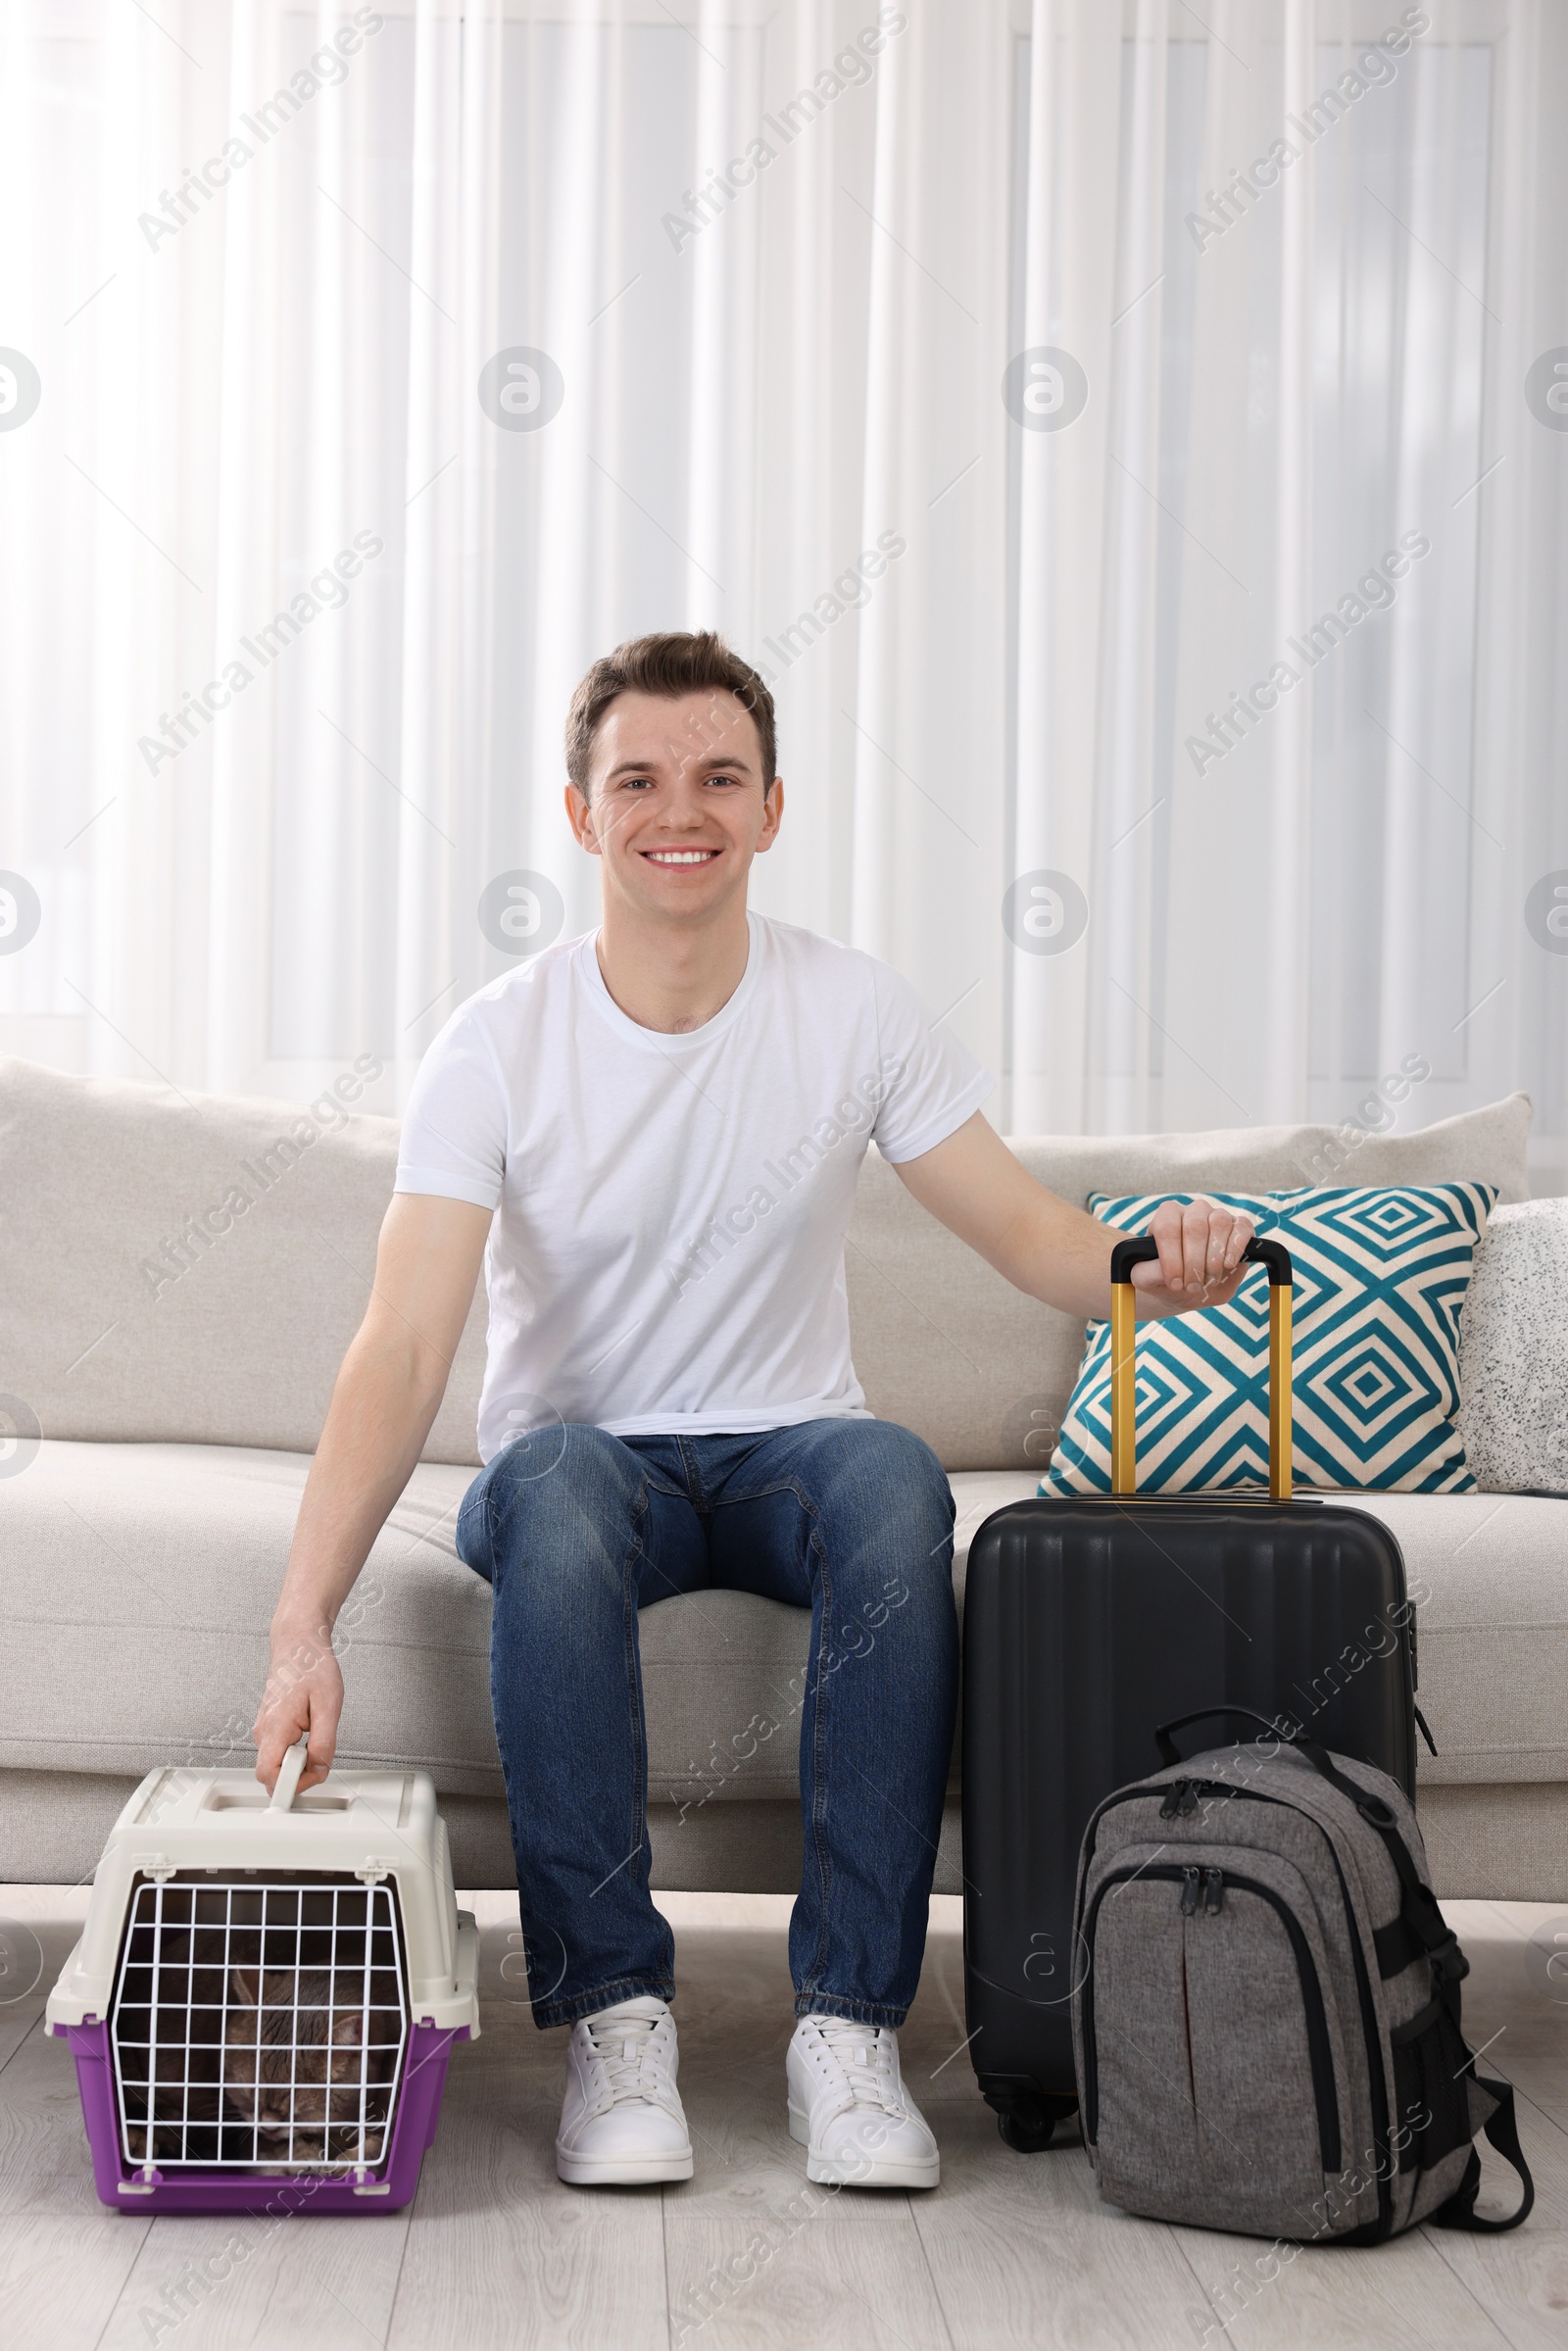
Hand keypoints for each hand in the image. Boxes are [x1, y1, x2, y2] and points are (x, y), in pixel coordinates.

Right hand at [253, 1620, 343, 1794]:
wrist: (299, 1645)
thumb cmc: (313, 1667)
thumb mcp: (329, 1705)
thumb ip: (324, 1743)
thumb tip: (319, 1769)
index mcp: (275, 1726)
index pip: (269, 1775)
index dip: (292, 1784)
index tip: (312, 1777)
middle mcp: (263, 1731)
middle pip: (270, 1775)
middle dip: (296, 1776)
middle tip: (318, 1756)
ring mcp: (264, 1730)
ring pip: (275, 1765)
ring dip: (297, 1763)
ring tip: (315, 1735)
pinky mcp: (269, 1728)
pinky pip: (278, 1753)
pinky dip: (294, 1754)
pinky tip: (308, 1734)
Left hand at [1128, 1196, 1256, 1317]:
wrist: (1193, 1290)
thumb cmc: (1168, 1280)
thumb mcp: (1146, 1280)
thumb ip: (1145, 1273)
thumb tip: (1162, 1269)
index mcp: (1167, 1216)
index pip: (1168, 1228)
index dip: (1172, 1259)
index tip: (1175, 1284)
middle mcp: (1193, 1211)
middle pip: (1194, 1226)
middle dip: (1193, 1263)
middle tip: (1192, 1287)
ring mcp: (1218, 1215)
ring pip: (1219, 1223)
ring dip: (1214, 1259)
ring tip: (1209, 1279)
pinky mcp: (1240, 1227)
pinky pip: (1241, 1228)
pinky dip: (1236, 1248)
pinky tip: (1228, 1265)